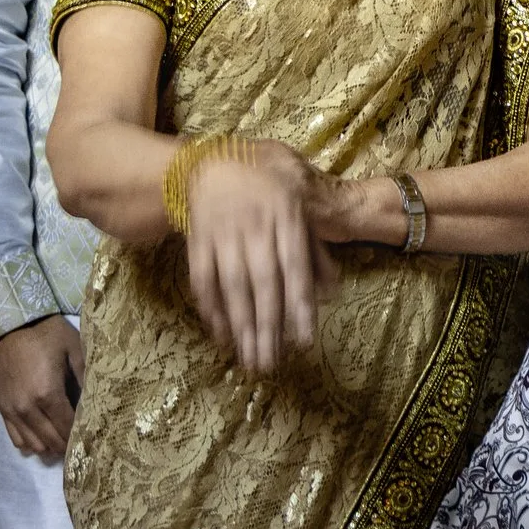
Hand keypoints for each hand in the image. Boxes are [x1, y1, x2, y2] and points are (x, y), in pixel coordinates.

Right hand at [0, 315, 85, 460]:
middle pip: (51, 442)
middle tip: (81, 440)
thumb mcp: (76, 351)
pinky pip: (16, 438)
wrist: (14, 323)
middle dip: (67, 444)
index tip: (93, 437)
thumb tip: (97, 406)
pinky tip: (43, 434)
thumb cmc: (49, 334)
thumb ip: (86, 380)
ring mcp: (11, 410)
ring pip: (33, 445)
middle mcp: (27, 408)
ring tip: (63, 437)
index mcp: (48, 394)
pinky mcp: (2, 407)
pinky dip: (30, 442)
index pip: (67, 429)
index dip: (81, 437)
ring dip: (50, 445)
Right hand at [184, 138, 342, 375]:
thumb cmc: (266, 190)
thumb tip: (331, 294)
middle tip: (271, 364)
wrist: (212, 164)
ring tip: (248, 359)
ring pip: (233, 284)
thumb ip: (315, 252)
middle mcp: (256, 225)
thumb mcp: (299, 210)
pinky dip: (210, 308)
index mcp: (287, 217)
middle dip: (267, 326)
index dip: (299, 304)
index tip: (304, 340)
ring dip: (240, 325)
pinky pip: (203, 278)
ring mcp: (223, 232)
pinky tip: (221, 335)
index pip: (296, 267)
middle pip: (263, 282)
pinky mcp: (197, 239)